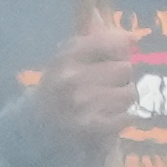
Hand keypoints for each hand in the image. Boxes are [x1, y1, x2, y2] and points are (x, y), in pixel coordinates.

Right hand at [27, 27, 138, 153]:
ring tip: (107, 104)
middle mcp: (71, 78)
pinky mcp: (91, 130)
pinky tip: (110, 119)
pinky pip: (128, 116)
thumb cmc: (57, 89)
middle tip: (106, 86)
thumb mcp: (67, 59)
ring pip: (130, 93)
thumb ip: (96, 41)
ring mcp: (81, 105)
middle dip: (121, 77)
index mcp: (66, 56)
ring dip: (123, 100)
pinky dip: (124, 118)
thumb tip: (133, 36)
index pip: (111, 42)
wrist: (33, 130)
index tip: (115, 57)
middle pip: (125, 67)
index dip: (120, 48)